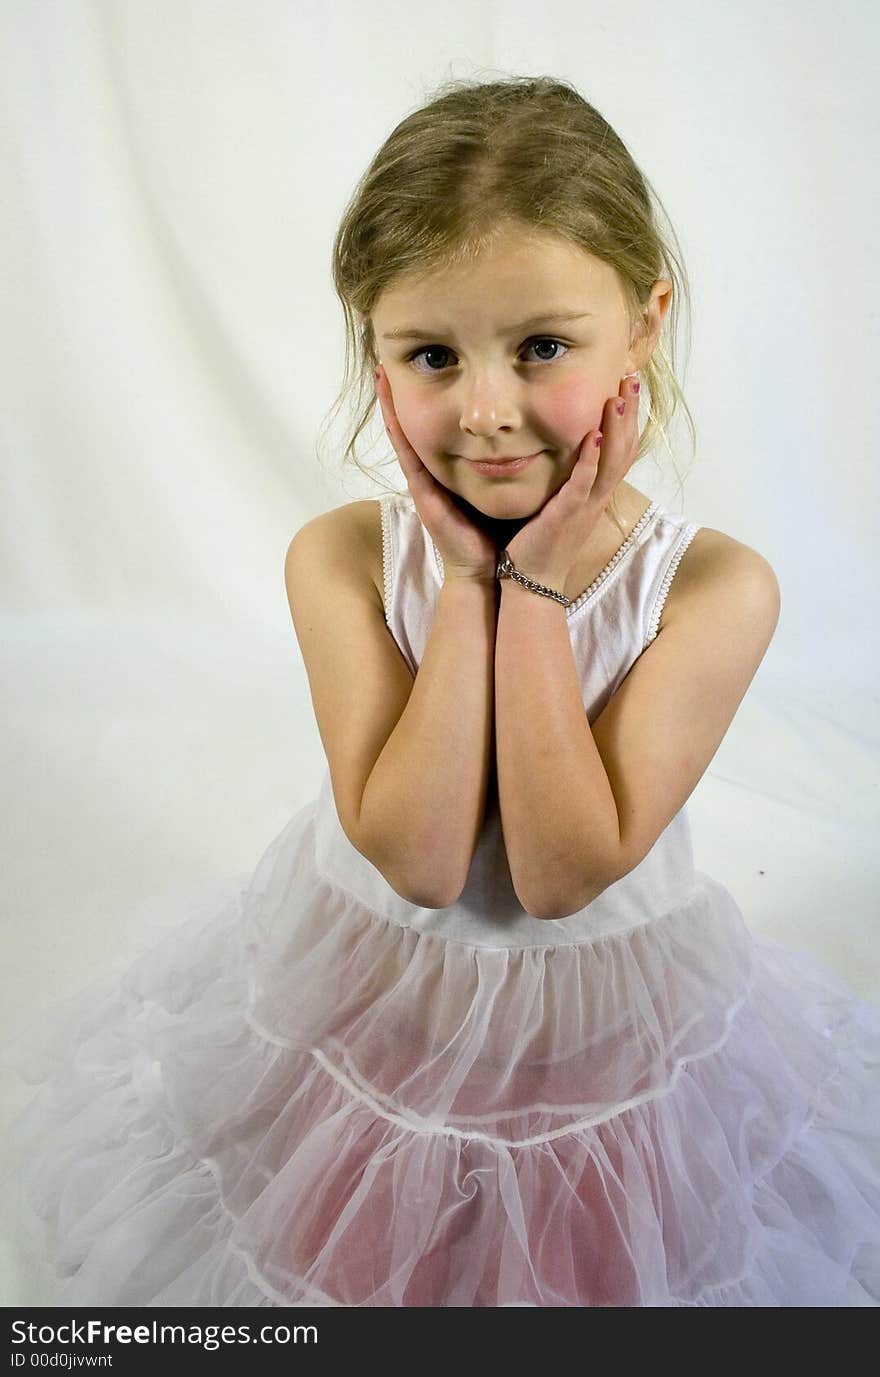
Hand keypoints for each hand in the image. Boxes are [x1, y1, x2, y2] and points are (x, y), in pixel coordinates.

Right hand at [374, 365, 499, 583]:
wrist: (489, 571)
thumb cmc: (499, 534)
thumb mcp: (505, 490)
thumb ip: (510, 466)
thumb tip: (528, 438)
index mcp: (451, 472)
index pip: (436, 427)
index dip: (427, 398)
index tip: (422, 365)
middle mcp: (433, 474)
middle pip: (416, 425)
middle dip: (400, 395)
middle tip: (389, 357)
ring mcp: (425, 485)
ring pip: (404, 436)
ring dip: (390, 406)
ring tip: (380, 373)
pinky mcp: (424, 497)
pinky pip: (409, 459)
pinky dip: (397, 433)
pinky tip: (390, 410)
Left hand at [503, 377, 640, 591]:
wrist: (532, 582)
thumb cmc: (542, 542)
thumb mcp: (562, 505)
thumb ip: (569, 479)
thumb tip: (567, 453)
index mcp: (597, 494)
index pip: (621, 450)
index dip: (628, 419)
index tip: (628, 387)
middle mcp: (598, 498)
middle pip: (624, 449)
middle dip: (629, 413)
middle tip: (631, 377)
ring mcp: (585, 506)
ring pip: (610, 462)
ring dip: (616, 428)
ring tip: (618, 396)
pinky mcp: (566, 514)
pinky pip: (583, 483)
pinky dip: (589, 460)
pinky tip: (592, 435)